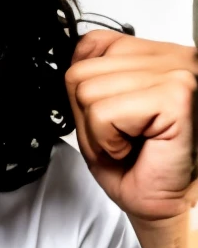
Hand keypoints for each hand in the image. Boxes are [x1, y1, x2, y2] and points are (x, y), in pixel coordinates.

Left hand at [65, 29, 197, 220]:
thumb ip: (90, 81)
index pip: (93, 43)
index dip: (87, 91)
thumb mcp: (100, 116)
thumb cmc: (141, 167)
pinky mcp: (176, 96)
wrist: (165, 204)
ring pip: (88, 93)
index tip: (113, 118)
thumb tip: (70, 61)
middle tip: (123, 137)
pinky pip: (104, 114)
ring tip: (130, 143)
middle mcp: (173, 56)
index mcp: (157, 55)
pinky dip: (109, 141)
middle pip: (82, 71)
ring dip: (99, 132)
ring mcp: (177, 72)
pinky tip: (136, 147)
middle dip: (90, 117)